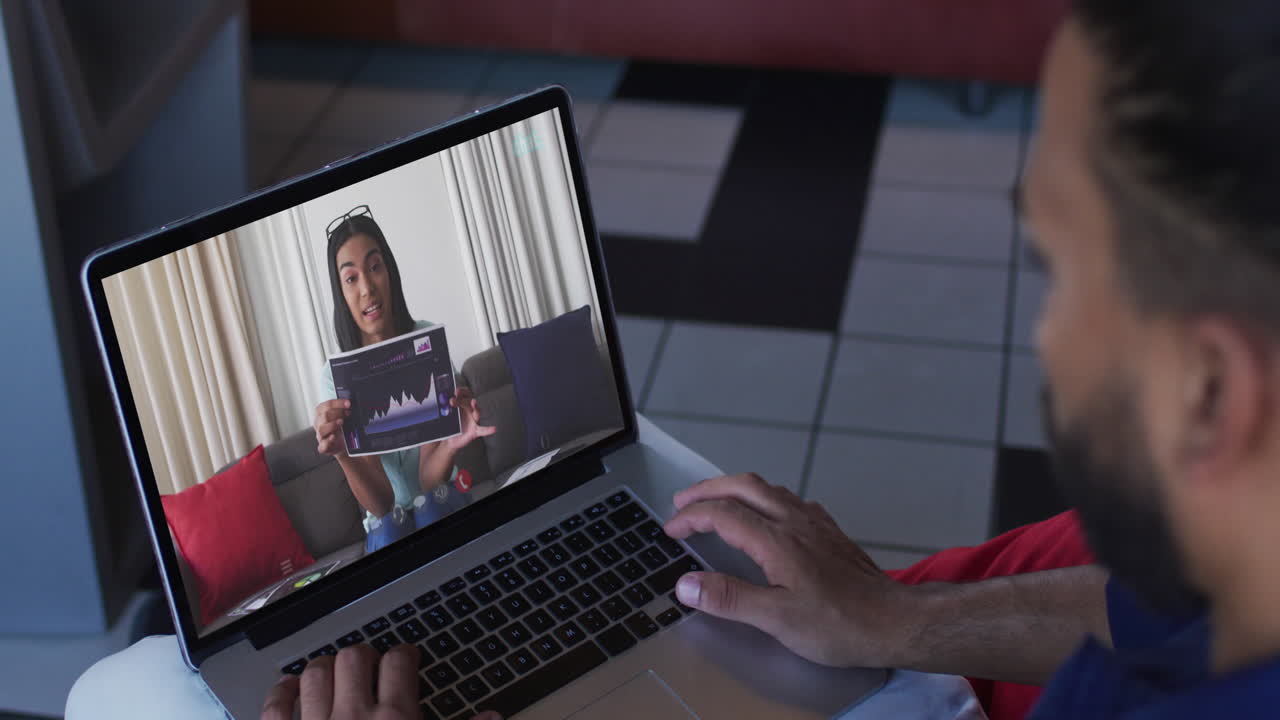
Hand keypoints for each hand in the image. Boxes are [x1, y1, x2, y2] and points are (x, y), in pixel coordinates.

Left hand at [261, 644, 500, 719]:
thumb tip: (493, 718)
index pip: (399, 662)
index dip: (405, 654)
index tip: (406, 657)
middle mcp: (353, 718)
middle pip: (355, 658)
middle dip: (365, 656)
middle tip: (371, 666)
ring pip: (315, 673)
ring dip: (325, 668)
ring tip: (334, 673)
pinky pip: (275, 707)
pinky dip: (282, 693)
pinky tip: (291, 691)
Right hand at [314, 399, 351, 456]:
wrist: (344, 445)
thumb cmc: (343, 428)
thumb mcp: (344, 417)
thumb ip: (346, 410)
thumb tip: (354, 404)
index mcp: (322, 415)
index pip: (325, 406)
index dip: (337, 403)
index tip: (348, 403)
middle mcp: (320, 424)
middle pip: (324, 416)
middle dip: (337, 412)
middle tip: (348, 413)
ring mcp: (321, 436)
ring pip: (321, 429)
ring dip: (332, 424)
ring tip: (342, 422)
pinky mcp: (324, 447)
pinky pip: (322, 446)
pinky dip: (327, 442)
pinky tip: (333, 437)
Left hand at [446, 387, 496, 450]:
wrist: (450, 440)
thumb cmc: (449, 425)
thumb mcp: (444, 416)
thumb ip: (442, 409)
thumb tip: (437, 402)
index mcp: (462, 404)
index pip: (465, 393)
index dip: (461, 391)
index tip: (455, 391)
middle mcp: (469, 411)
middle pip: (468, 401)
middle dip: (461, 400)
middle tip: (451, 401)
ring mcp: (473, 421)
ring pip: (476, 412)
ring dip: (475, 406)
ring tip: (473, 402)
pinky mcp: (475, 431)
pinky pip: (483, 430)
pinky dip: (488, 430)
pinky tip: (493, 429)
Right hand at [663, 474, 917, 668]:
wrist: (894, 621)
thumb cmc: (839, 624)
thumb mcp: (777, 619)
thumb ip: (730, 598)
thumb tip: (686, 584)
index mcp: (777, 540)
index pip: (722, 514)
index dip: (691, 518)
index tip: (671, 529)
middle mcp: (795, 522)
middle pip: (743, 486)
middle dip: (708, 489)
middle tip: (683, 502)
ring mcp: (815, 523)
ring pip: (768, 488)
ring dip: (735, 489)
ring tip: (716, 501)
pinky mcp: (830, 531)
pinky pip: (790, 499)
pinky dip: (765, 498)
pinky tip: (767, 514)